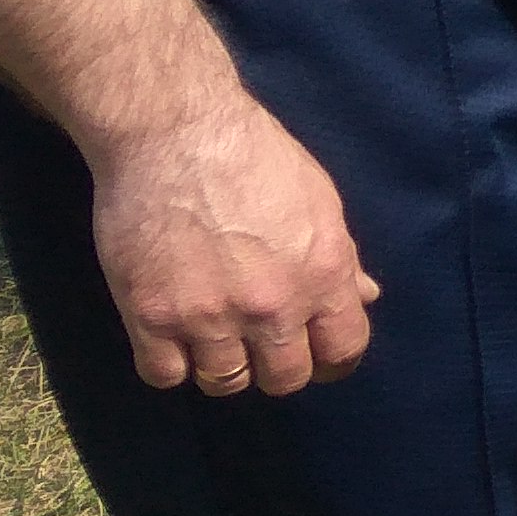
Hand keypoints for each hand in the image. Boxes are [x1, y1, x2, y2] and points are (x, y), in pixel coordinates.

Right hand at [90, 91, 376, 397]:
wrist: (177, 133)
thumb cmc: (256, 157)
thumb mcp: (319, 201)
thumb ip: (341, 259)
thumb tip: (364, 297)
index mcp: (323, 276)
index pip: (343, 350)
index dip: (332, 361)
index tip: (317, 358)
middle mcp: (272, 306)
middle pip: (284, 378)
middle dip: (276, 366)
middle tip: (260, 346)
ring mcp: (209, 316)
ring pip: (224, 382)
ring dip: (223, 365)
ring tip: (215, 336)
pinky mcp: (151, 316)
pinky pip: (165, 374)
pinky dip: (171, 363)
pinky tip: (174, 336)